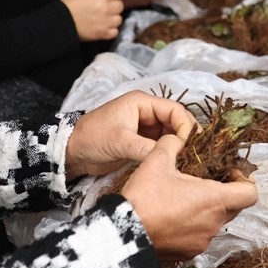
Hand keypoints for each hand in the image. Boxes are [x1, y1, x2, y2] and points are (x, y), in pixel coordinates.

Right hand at [61, 0, 124, 40]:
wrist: (62, 21)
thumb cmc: (69, 3)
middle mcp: (107, 9)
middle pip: (120, 6)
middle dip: (114, 5)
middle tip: (106, 8)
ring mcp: (106, 22)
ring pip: (119, 19)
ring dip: (114, 18)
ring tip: (106, 19)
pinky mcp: (103, 34)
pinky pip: (115, 32)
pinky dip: (111, 30)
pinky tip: (105, 28)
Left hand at [67, 90, 195, 177]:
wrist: (73, 152)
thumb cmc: (94, 138)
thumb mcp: (120, 142)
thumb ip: (146, 148)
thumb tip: (169, 157)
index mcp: (142, 103)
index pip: (174, 110)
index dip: (185, 126)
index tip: (189, 144)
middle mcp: (147, 113)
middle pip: (176, 122)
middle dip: (185, 136)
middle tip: (194, 154)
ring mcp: (145, 128)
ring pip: (171, 135)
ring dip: (178, 146)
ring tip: (188, 161)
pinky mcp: (142, 143)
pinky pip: (162, 146)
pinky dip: (169, 153)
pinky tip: (176, 164)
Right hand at [121, 134, 257, 261]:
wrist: (122, 235)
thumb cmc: (143, 199)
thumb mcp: (156, 161)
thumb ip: (172, 144)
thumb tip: (177, 137)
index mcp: (214, 200)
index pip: (250, 193)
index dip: (244, 180)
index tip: (228, 172)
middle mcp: (213, 224)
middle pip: (234, 207)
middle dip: (224, 192)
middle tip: (204, 179)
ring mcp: (202, 242)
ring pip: (215, 222)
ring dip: (206, 209)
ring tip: (184, 197)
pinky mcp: (188, 253)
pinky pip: (199, 236)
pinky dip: (192, 225)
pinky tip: (173, 215)